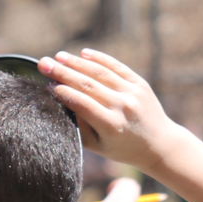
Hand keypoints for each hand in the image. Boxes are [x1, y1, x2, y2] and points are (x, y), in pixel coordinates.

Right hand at [39, 49, 184, 174]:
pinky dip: (99, 58)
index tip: (47, 85)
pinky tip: (83, 53)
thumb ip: (79, 126)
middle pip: (87, 84)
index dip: (62, 92)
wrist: (159, 144)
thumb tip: (61, 101)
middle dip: (62, 72)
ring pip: (100, 72)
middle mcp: (123, 107)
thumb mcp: (98, 145)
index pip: (81, 103)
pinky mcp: (140, 83)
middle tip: (43, 63)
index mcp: (111, 125)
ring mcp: (133, 93)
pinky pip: (117, 67)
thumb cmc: (122, 148)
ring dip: (77, 62)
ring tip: (58, 57)